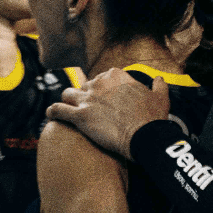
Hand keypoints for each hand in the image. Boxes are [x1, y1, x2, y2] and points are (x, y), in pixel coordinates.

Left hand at [46, 70, 171, 158]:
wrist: (144, 136)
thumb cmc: (152, 117)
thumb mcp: (161, 97)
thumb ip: (159, 85)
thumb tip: (159, 79)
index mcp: (117, 76)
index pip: (103, 76)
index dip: (103, 87)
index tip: (106, 97)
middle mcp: (100, 83)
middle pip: (85, 85)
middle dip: (86, 95)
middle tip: (90, 108)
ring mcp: (88, 99)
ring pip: (68, 94)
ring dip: (68, 101)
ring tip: (68, 108)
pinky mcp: (79, 116)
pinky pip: (58, 110)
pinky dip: (53, 112)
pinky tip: (51, 115)